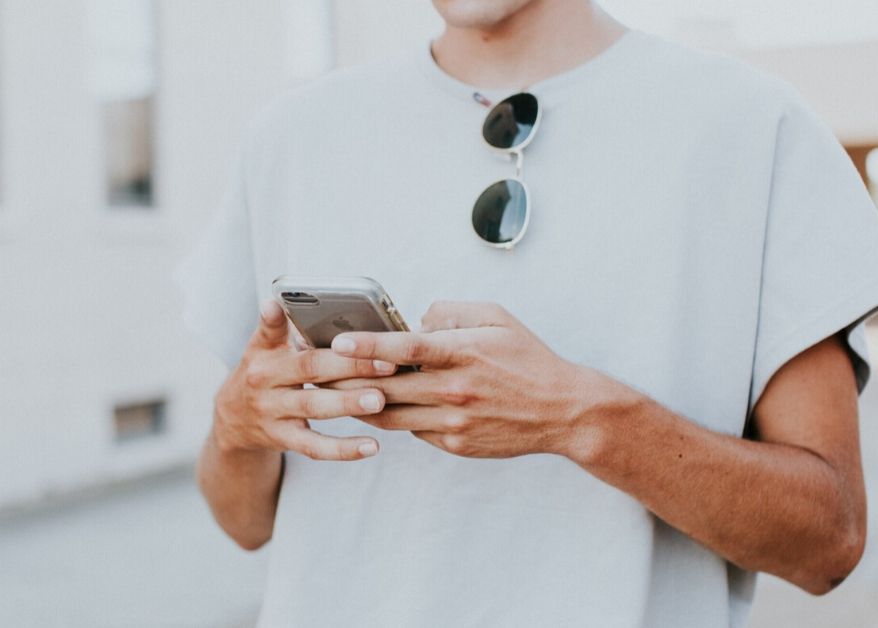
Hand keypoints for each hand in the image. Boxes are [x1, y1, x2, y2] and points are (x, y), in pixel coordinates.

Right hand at [212, 300, 398, 460]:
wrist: (232, 419)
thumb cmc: (264, 372)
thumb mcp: (264, 347)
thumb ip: (285, 328)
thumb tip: (314, 304)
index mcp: (263, 351)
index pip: (268, 330)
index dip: (274, 318)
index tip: (277, 304)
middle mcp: (264, 379)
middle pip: (309, 368)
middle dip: (349, 365)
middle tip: (386, 362)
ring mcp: (272, 411)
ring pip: (313, 407)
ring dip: (348, 403)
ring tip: (379, 400)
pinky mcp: (282, 439)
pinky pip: (315, 446)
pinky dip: (343, 449)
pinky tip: (372, 446)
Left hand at [329, 301, 638, 459]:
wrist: (562, 411)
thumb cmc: (528, 358)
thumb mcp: (496, 318)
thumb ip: (451, 312)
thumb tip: (416, 321)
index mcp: (462, 352)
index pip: (405, 347)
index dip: (367, 345)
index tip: (337, 342)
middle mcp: (455, 388)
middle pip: (386, 385)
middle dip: (346, 378)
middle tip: (315, 371)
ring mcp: (453, 420)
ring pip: (391, 413)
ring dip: (358, 403)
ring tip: (330, 391)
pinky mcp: (454, 443)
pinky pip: (412, 430)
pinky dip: (393, 417)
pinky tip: (375, 407)